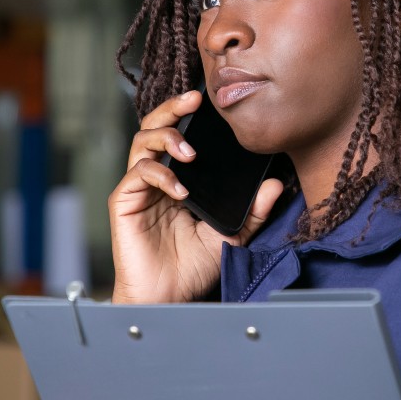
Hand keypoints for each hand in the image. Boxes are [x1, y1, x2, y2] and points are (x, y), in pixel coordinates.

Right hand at [108, 89, 283, 303]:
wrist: (169, 299)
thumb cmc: (193, 267)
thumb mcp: (232, 235)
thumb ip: (253, 211)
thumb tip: (277, 184)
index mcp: (178, 178)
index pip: (179, 134)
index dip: (189, 114)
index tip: (209, 100)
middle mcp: (156, 177)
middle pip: (155, 127)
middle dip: (172, 108)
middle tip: (193, 100)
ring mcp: (138, 188)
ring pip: (141, 141)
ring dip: (167, 138)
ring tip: (190, 152)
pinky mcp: (124, 203)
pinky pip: (138, 175)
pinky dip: (161, 175)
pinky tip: (181, 190)